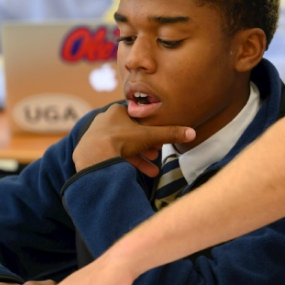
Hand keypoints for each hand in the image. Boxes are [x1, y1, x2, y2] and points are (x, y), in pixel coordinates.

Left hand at [73, 104, 194, 174]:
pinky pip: (114, 155)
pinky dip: (127, 163)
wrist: (94, 156)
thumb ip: (170, 134)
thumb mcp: (149, 136)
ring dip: (139, 157)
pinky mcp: (93, 151)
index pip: (138, 119)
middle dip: (146, 147)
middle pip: (132, 134)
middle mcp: (105, 121)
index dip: (151, 131)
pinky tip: (139, 173)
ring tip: (152, 169)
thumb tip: (192, 133)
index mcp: (117, 111)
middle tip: (156, 155)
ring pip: (124, 147)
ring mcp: (98, 136)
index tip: (159, 142)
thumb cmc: (120, 140)